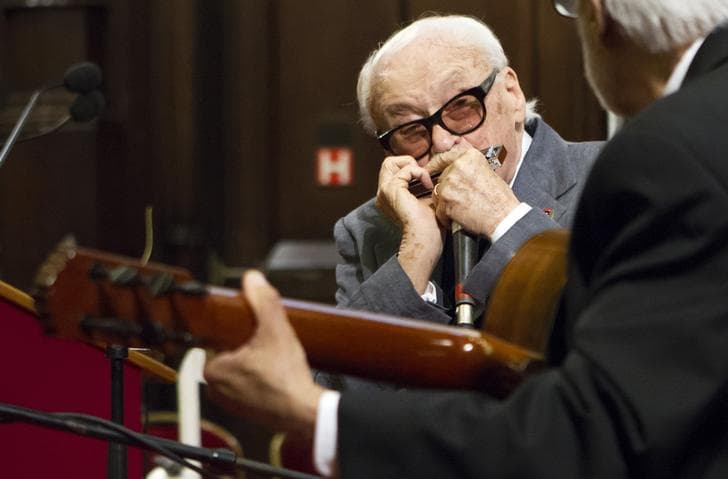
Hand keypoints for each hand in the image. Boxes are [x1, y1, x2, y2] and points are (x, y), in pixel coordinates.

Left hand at [203, 270, 324, 437]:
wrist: (304, 412)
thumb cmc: (285, 379)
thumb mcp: (274, 329)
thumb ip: (263, 300)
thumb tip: (253, 279)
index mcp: (213, 370)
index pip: (217, 340)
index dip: (237, 332)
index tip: (252, 330)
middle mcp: (217, 391)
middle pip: (231, 354)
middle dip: (249, 347)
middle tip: (269, 343)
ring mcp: (232, 405)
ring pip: (242, 372)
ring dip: (257, 363)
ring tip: (276, 359)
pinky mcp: (250, 413)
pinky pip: (252, 388)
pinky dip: (264, 380)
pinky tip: (280, 375)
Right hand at [375, 155, 443, 292]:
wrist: (426, 238)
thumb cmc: (429, 226)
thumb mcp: (425, 199)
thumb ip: (422, 185)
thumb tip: (429, 172)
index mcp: (389, 197)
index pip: (393, 171)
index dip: (410, 169)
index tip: (426, 180)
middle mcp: (383, 194)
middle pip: (388, 163)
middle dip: (407, 163)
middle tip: (423, 176)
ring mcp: (384, 191)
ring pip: (391, 162)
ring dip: (412, 166)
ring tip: (425, 179)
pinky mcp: (391, 189)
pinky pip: (406, 169)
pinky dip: (420, 172)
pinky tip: (428, 185)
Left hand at [427, 147, 519, 237]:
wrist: (503, 217)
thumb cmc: (499, 199)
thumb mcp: (487, 172)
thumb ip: (468, 168)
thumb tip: (455, 170)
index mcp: (469, 157)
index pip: (444, 158)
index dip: (434, 165)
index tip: (429, 170)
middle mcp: (458, 167)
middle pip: (441, 178)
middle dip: (447, 189)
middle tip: (461, 199)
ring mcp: (450, 183)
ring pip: (438, 194)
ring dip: (446, 202)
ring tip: (463, 208)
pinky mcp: (446, 201)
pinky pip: (439, 209)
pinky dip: (446, 216)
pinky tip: (459, 217)